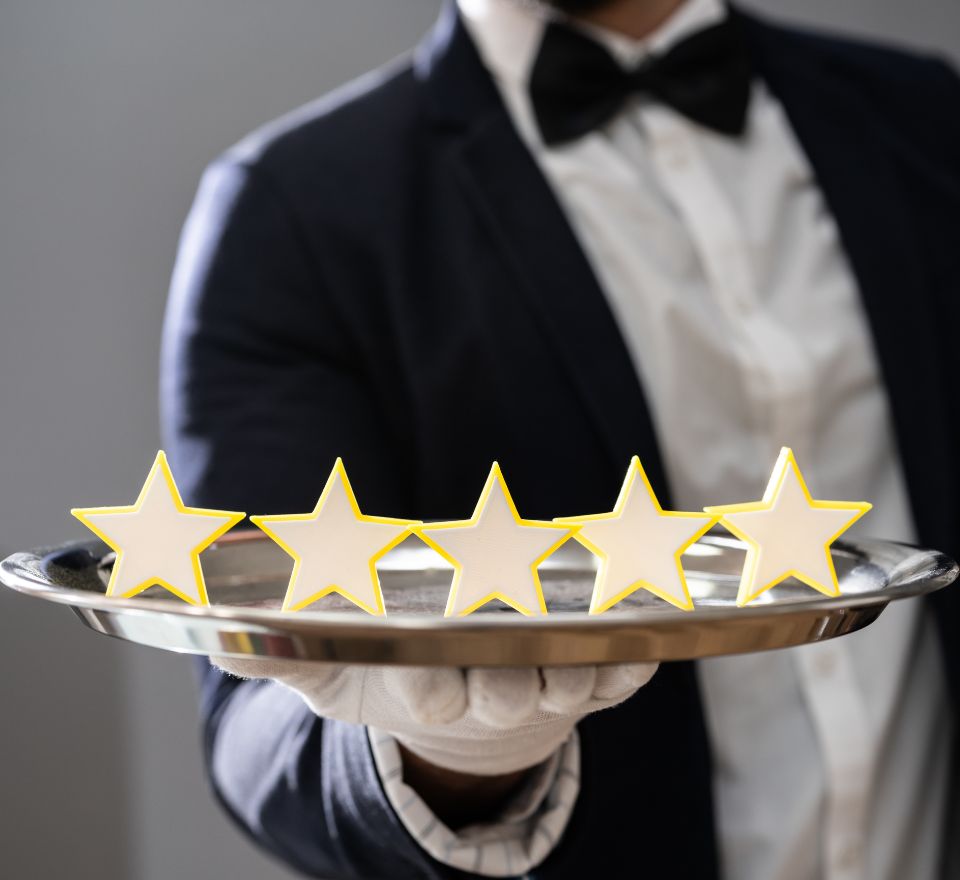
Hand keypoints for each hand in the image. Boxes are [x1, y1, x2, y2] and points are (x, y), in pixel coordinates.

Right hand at [210, 656, 657, 775]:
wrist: (456, 701)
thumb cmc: (387, 674)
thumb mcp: (328, 667)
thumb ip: (279, 648)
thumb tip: (211, 630)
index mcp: (421, 692)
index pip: (425, 694)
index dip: (427, 685)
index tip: (428, 664)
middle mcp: (484, 696)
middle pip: (501, 692)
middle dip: (508, 673)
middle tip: (518, 631)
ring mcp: (538, 688)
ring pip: (563, 683)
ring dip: (578, 666)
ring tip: (592, 634)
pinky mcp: (582, 679)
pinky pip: (614, 680)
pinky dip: (630, 669)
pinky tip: (647, 652)